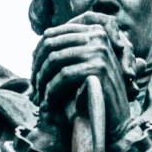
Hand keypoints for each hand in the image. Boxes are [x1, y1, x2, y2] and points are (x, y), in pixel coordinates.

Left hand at [31, 15, 131, 138]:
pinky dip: (52, 90)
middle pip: (51, 45)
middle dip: (37, 68)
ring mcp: (98, 51)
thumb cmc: (97, 96)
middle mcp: (97, 36)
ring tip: (39, 97)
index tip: (32, 73)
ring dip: (42, 81)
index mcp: (93, 31)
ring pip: (54, 59)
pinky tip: (48, 102)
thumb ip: (67, 54)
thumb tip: (35, 51)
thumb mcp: (84, 67)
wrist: (119, 120)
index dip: (37, 54)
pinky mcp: (97, 69)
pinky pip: (63, 76)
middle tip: (33, 88)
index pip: (52, 34)